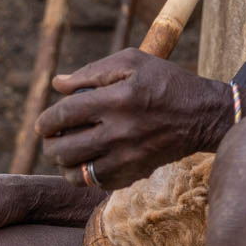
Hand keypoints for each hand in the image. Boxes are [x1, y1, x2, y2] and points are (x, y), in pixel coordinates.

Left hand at [35, 49, 229, 188]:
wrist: (202, 115)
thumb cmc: (165, 82)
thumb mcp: (133, 61)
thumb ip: (92, 71)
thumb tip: (58, 83)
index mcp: (117, 99)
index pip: (65, 114)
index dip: (47, 120)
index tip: (43, 124)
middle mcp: (120, 131)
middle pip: (64, 149)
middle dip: (50, 144)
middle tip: (52, 138)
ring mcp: (128, 157)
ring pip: (77, 173)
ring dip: (64, 164)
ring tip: (67, 153)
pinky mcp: (135, 173)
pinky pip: (98, 183)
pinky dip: (88, 175)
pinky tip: (91, 161)